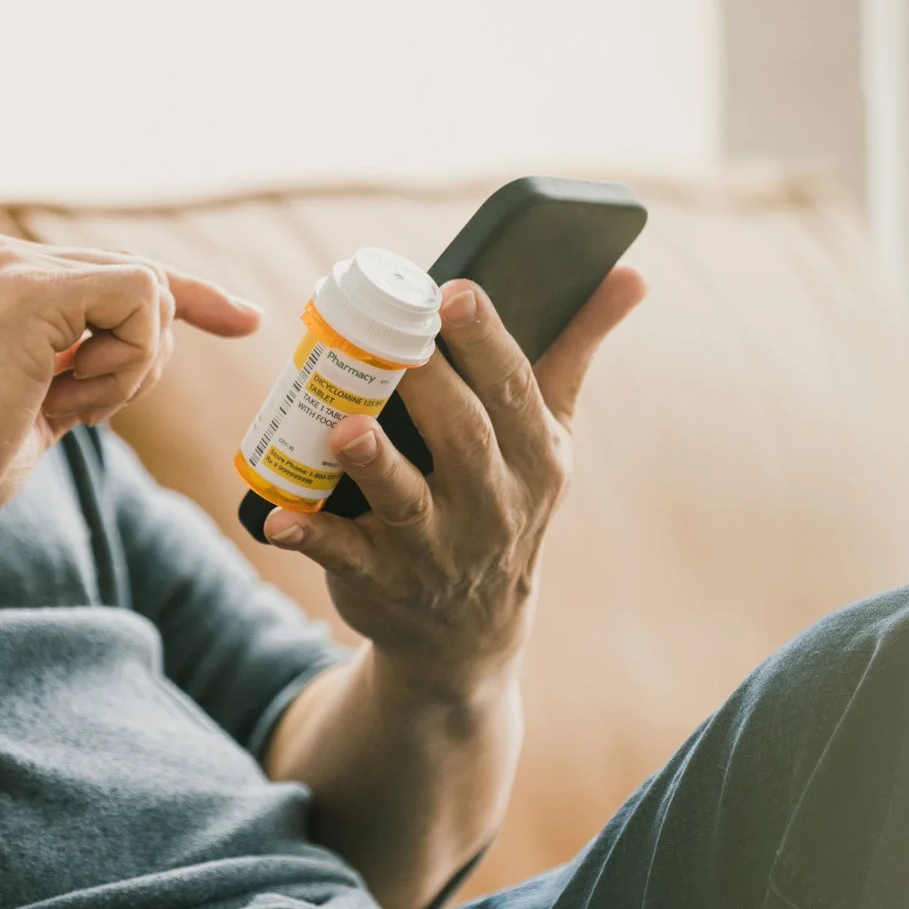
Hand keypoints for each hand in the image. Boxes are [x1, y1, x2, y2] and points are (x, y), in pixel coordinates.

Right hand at [0, 234, 261, 540]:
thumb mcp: (31, 406)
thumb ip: (77, 370)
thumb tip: (136, 358)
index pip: (119, 274)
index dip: (190, 298)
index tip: (246, 319)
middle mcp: (5, 254)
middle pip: (144, 281)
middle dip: (145, 358)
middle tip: (81, 412)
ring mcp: (16, 265)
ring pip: (147, 291)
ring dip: (128, 370)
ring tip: (59, 407)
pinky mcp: (32, 290)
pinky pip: (141, 300)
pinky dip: (129, 362)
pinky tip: (70, 397)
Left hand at [263, 268, 648, 699]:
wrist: (470, 632)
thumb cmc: (506, 499)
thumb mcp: (550, 436)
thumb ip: (576, 351)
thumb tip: (630, 275)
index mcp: (535, 456)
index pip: (514, 389)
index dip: (485, 340)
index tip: (454, 292)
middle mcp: (492, 503)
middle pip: (462, 436)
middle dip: (428, 385)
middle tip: (390, 335)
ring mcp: (435, 547)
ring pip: (406, 499)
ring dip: (375, 464)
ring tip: (344, 427)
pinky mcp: (381, 581)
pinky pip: (345, 556)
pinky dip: (312, 536)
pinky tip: (278, 517)